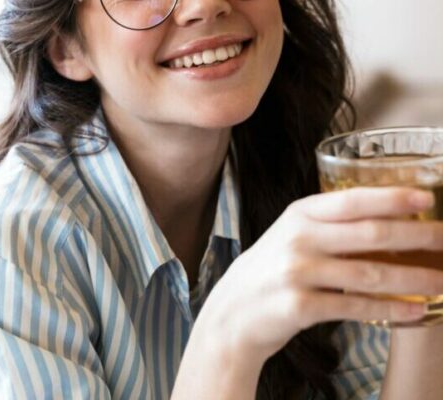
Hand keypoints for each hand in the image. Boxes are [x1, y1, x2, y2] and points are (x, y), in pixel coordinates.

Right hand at [197, 187, 442, 362]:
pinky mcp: (300, 306)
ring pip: (370, 273)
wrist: (233, 310)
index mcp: (298, 214)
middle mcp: (298, 239)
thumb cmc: (270, 269)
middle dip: (418, 236)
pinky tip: (413, 312)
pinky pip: (356, 306)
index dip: (392, 197)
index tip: (426, 198)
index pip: (352, 200)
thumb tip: (388, 221)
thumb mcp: (291, 235)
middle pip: (370, 233)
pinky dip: (389, 310)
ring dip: (414, 279)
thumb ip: (328, 225)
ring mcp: (298, 272)